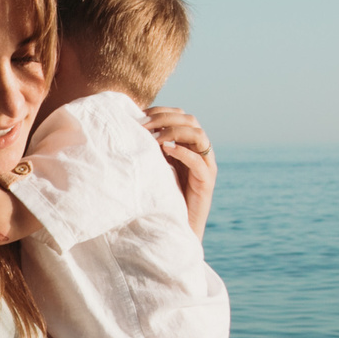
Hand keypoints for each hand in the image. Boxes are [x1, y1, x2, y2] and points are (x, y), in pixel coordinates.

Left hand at [146, 104, 214, 231]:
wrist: (176, 225)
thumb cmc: (163, 196)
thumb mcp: (156, 166)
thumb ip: (152, 148)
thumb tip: (131, 128)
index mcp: (189, 144)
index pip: (181, 116)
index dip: (162, 111)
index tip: (140, 115)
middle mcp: (200, 150)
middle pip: (190, 121)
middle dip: (165, 118)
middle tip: (144, 125)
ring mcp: (206, 165)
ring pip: (198, 135)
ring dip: (174, 132)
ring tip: (154, 137)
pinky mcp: (206, 182)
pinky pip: (198, 161)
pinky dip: (183, 152)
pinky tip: (166, 149)